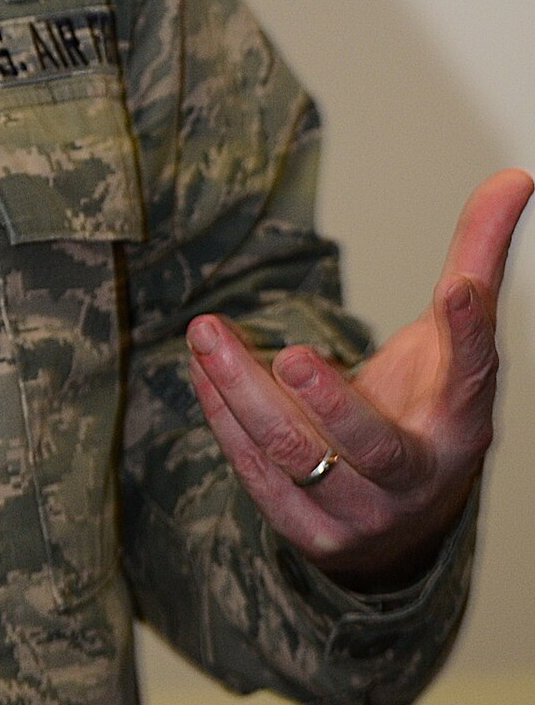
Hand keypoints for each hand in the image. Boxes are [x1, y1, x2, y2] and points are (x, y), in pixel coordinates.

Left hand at [186, 168, 533, 591]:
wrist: (401, 517)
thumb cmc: (428, 406)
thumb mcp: (454, 342)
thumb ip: (476, 259)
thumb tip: (518, 175)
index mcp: (462, 423)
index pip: (474, 377)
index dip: (469, 334)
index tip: (456, 289)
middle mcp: (416, 478)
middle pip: (374, 447)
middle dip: (333, 403)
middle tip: (296, 354)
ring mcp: (360, 513)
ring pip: (297, 457)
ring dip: (244, 393)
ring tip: (206, 331)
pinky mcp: (306, 529)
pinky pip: (257, 473)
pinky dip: (224, 417)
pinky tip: (202, 367)